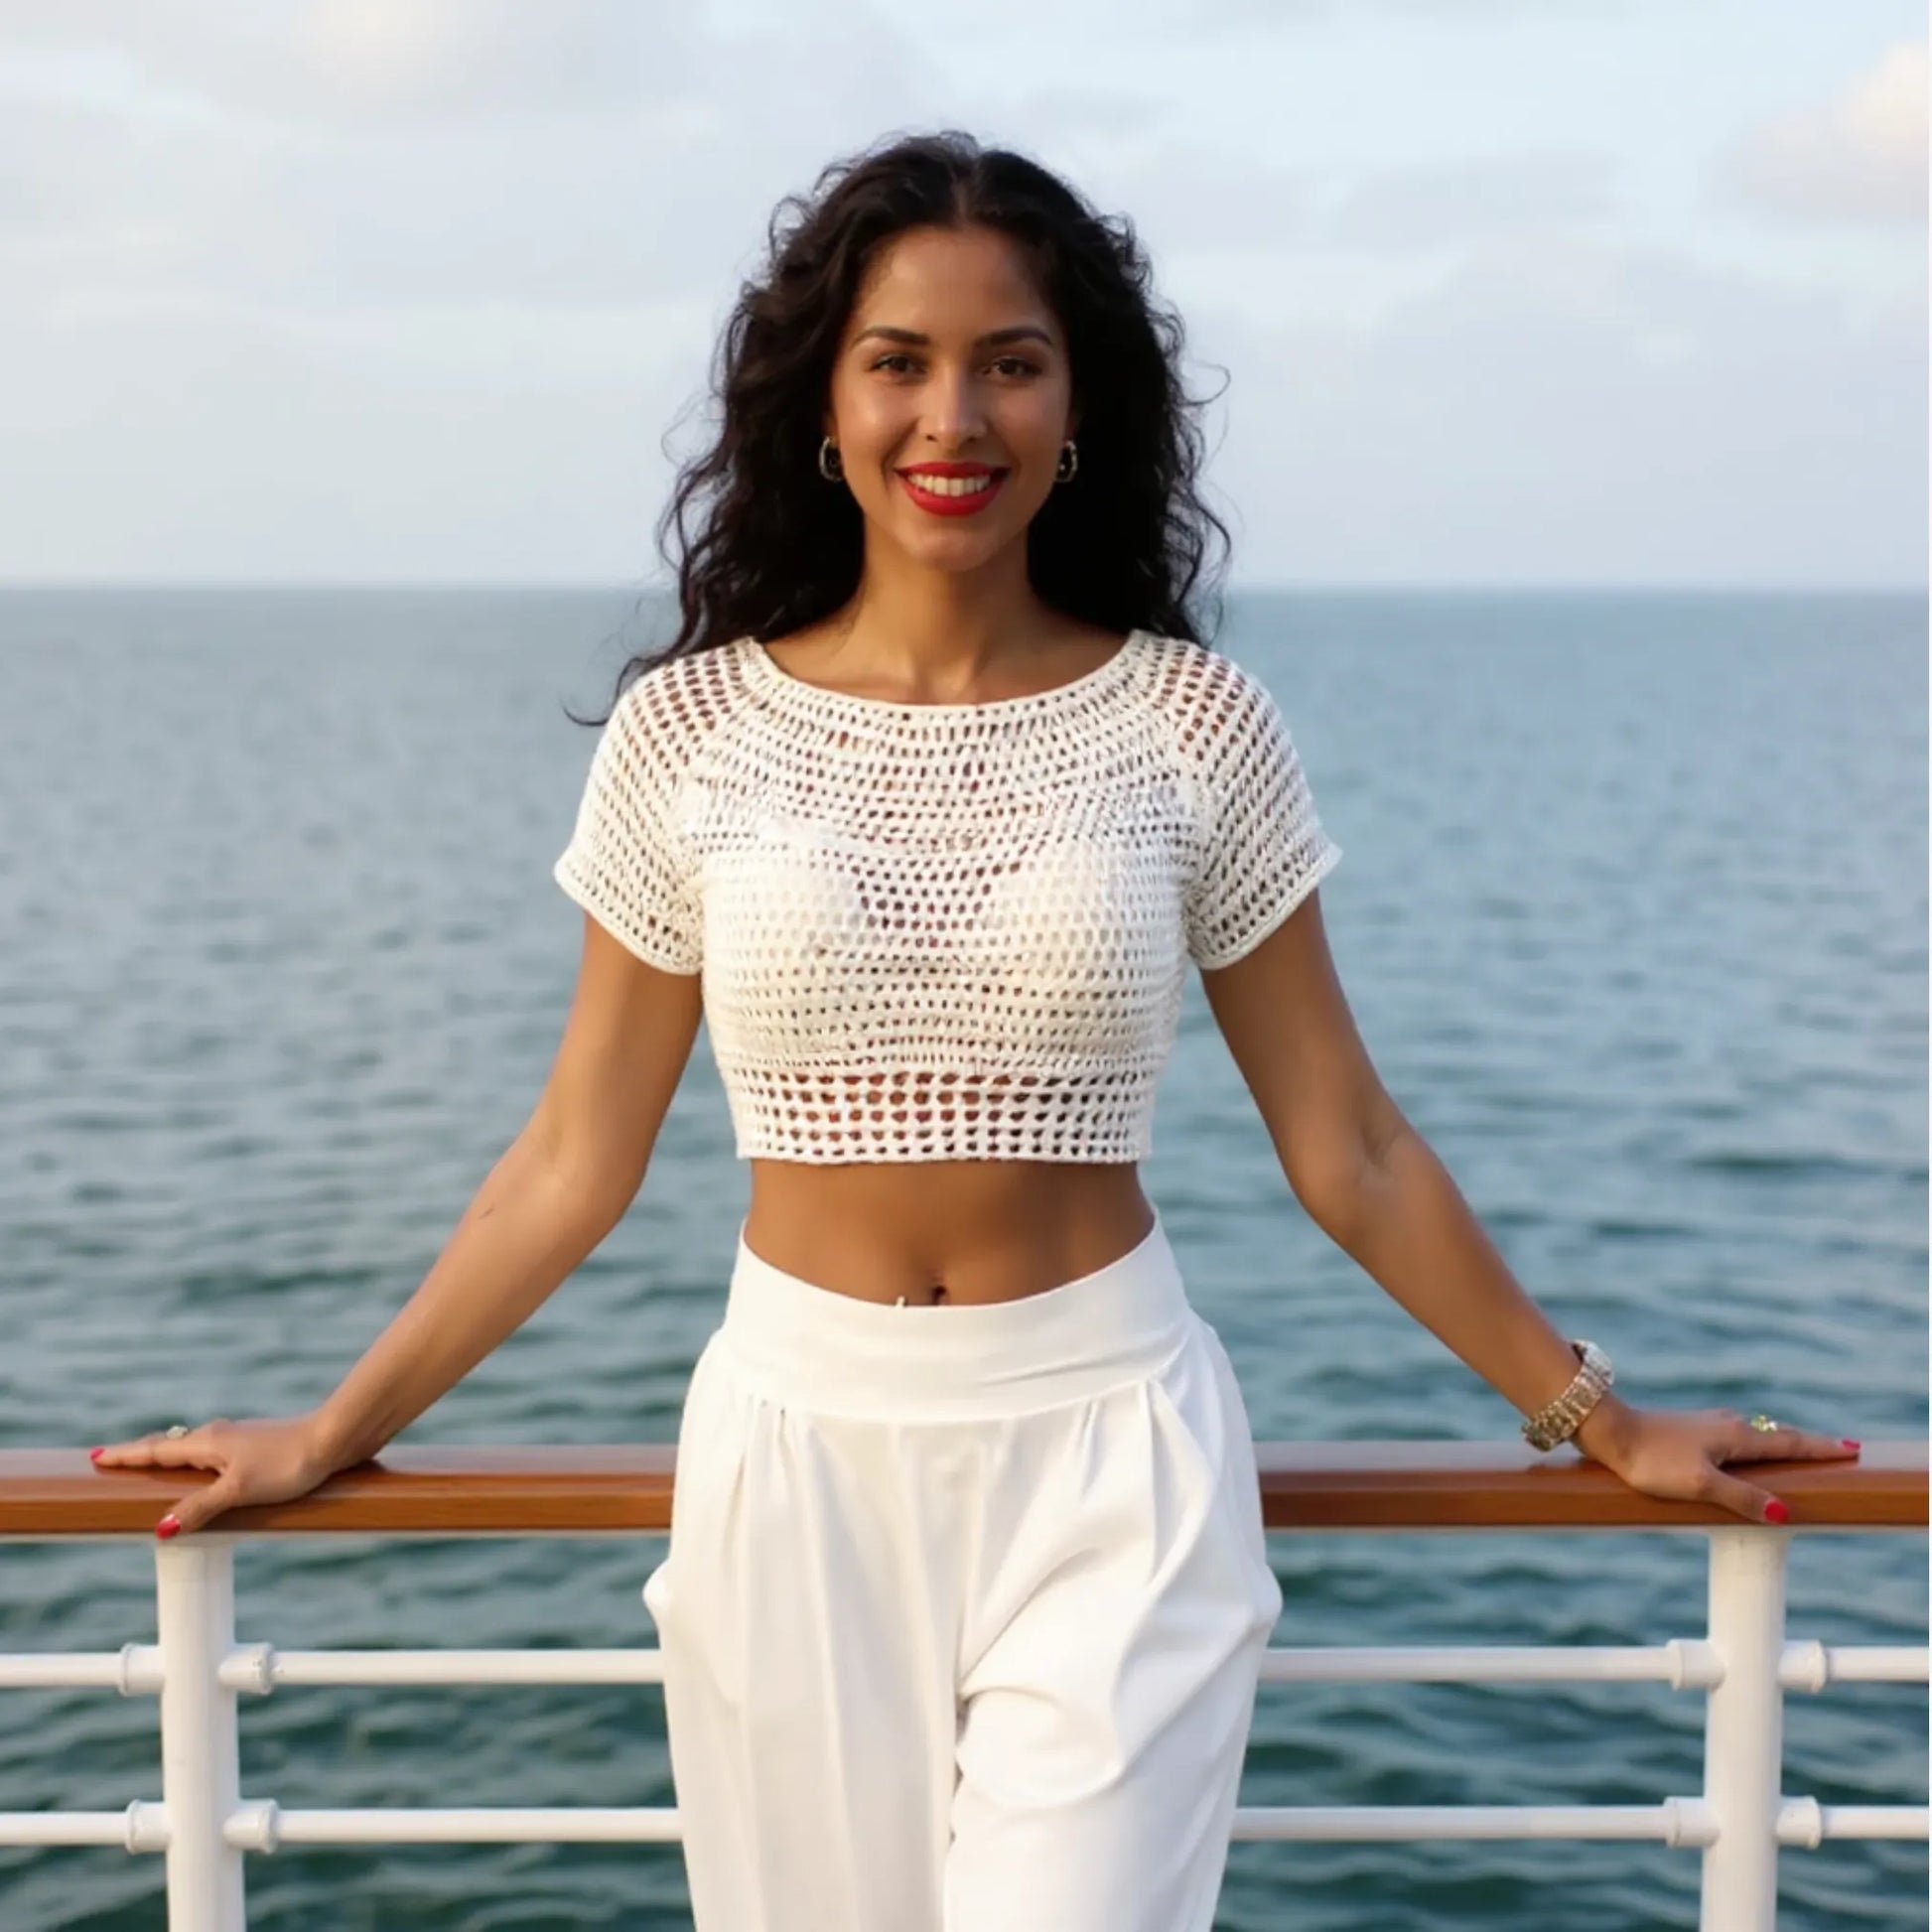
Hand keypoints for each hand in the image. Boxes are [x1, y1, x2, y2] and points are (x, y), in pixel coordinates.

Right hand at [88, 1416, 340, 1537]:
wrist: (336, 1438)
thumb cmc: (289, 1463)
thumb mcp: (239, 1490)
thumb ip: (200, 1508)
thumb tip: (160, 1527)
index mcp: (207, 1444)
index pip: (156, 1450)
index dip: (126, 1455)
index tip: (96, 1456)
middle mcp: (219, 1436)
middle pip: (171, 1447)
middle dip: (142, 1455)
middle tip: (114, 1461)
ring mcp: (240, 1441)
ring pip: (195, 1450)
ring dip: (170, 1459)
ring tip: (152, 1470)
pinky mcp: (259, 1449)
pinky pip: (215, 1456)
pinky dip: (197, 1463)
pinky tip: (207, 1473)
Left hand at [1585, 1405, 1859, 1522]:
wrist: (1608, 1432)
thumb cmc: (1652, 1459)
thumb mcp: (1701, 1485)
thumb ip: (1741, 1498)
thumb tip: (1783, 1511)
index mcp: (1737, 1436)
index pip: (1790, 1442)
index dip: (1820, 1448)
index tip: (1851, 1448)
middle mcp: (1727, 1425)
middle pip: (1777, 1436)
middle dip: (1806, 1445)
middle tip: (1835, 1451)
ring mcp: (1708, 1426)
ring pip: (1755, 1436)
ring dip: (1779, 1444)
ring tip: (1799, 1454)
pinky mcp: (1690, 1432)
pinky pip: (1736, 1440)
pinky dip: (1755, 1447)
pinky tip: (1746, 1455)